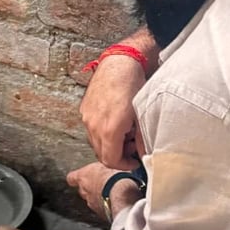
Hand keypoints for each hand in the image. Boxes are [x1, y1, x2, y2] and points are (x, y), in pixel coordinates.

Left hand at [67, 162, 143, 219]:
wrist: (122, 196)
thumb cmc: (116, 178)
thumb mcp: (110, 164)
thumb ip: (104, 166)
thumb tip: (110, 164)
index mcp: (83, 177)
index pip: (72, 177)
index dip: (77, 177)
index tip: (82, 175)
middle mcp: (85, 191)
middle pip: (83, 190)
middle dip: (91, 187)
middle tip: (102, 183)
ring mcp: (92, 204)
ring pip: (92, 200)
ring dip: (100, 197)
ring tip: (112, 192)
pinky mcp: (102, 214)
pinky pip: (103, 209)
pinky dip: (108, 206)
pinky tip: (117, 201)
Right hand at [80, 54, 145, 169]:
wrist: (119, 63)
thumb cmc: (133, 86)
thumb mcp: (142, 116)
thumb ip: (142, 140)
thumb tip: (145, 155)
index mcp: (109, 130)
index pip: (110, 160)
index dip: (123, 165)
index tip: (134, 161)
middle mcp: (93, 125)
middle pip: (101, 154)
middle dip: (117, 155)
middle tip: (132, 147)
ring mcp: (86, 117)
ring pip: (95, 142)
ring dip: (109, 144)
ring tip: (125, 133)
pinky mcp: (84, 109)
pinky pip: (91, 129)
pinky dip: (101, 132)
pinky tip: (115, 121)